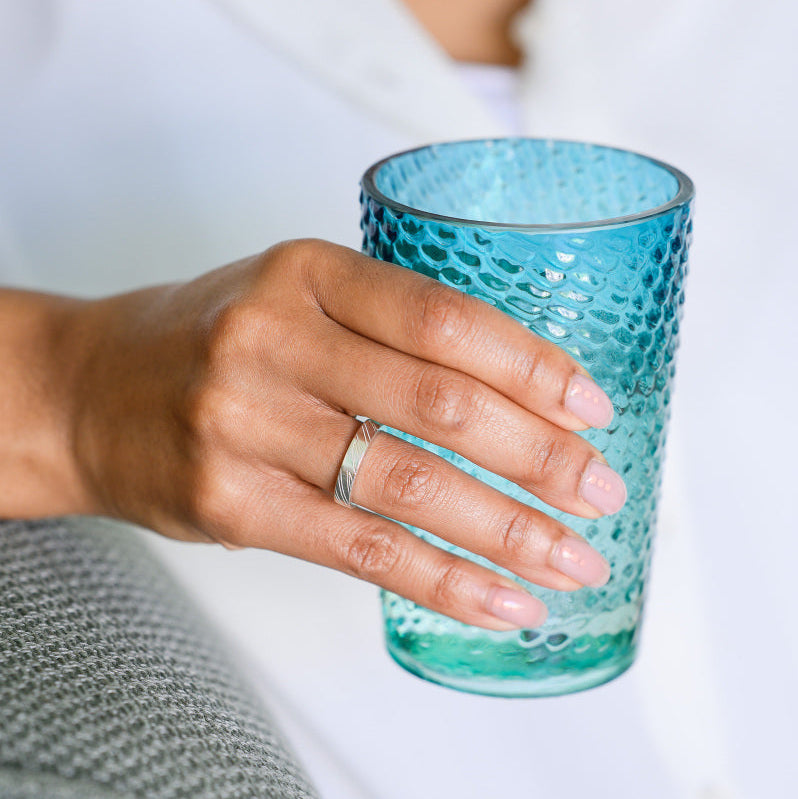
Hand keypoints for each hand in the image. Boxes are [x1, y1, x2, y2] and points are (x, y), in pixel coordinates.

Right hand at [56, 240, 625, 628]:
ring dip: (505, 530)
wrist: (91, 390)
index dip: (531, 366)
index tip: (592, 407)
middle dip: (538, 457)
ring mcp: (247, 425)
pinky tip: (501, 600)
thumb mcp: (297, 299)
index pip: (443, 317)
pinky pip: (360, 550)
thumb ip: (391, 334)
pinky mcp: (232, 504)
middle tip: (599, 492)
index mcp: (306, 274)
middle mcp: (274, 342)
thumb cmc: (212, 340)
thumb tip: (519, 398)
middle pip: (438, 405)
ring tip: (570, 559)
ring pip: (407, 486)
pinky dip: (443, 581)